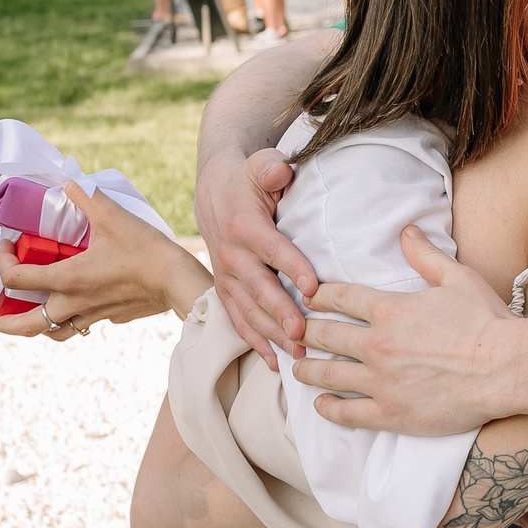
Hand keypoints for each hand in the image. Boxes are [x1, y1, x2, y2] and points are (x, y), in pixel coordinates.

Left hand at [0, 182, 210, 338]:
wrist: (178, 282)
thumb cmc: (145, 250)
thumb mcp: (112, 215)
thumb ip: (84, 195)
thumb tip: (67, 182)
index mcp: (67, 279)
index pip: (14, 279)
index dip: (1, 262)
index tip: (7, 245)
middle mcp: (72, 304)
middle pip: (22, 326)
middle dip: (0, 320)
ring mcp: (91, 315)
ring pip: (51, 332)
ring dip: (35, 323)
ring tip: (32, 308)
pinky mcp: (110, 317)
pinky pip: (81, 324)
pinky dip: (70, 316)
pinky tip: (80, 299)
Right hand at [196, 146, 317, 359]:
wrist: (214, 191)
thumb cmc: (247, 180)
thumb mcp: (258, 165)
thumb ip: (269, 168)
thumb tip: (279, 172)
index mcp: (244, 226)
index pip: (272, 249)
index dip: (293, 267)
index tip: (313, 288)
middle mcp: (231, 255)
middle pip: (259, 289)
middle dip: (281, 314)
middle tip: (304, 334)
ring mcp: (226, 277)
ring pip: (249, 311)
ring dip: (272, 336)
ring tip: (297, 355)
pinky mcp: (225, 291)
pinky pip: (238, 321)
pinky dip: (255, 343)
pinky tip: (275, 363)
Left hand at [302, 226, 527, 435]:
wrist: (506, 367)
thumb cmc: (485, 321)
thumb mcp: (457, 278)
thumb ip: (426, 255)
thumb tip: (407, 231)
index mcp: (389, 310)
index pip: (339, 298)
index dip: (317, 295)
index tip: (306, 296)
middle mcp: (377, 345)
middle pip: (324, 335)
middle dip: (303, 331)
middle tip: (292, 331)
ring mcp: (381, 381)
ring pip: (327, 374)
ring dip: (306, 369)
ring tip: (295, 367)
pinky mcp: (391, 412)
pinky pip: (347, 413)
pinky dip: (328, 408)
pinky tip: (320, 404)